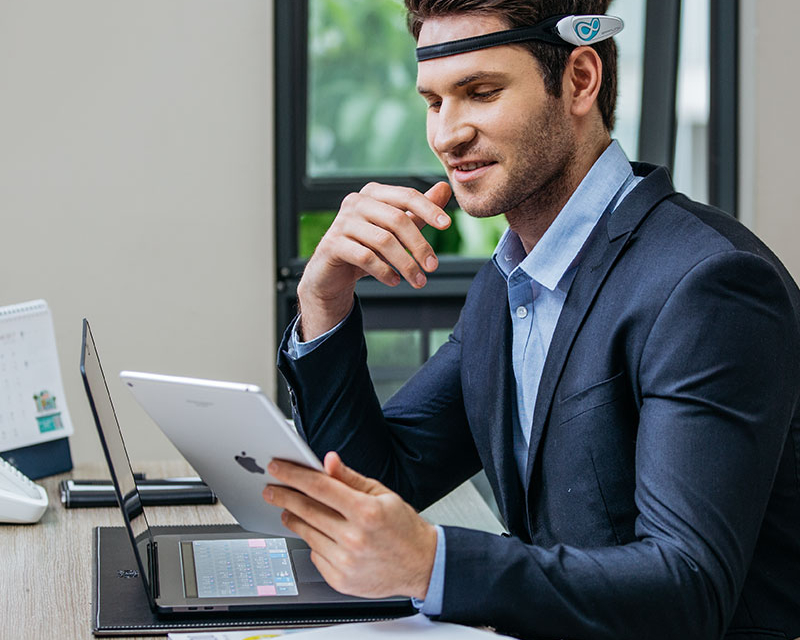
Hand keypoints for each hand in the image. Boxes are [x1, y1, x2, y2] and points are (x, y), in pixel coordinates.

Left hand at [262, 451, 437, 599]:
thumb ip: (350, 478)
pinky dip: (312, 542)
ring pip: (306, 533)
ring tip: (287, 510)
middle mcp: (354, 538)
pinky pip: (315, 555)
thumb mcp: (382, 494)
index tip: (277, 469)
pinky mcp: (341, 580)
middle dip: (283, 496)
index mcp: (366, 511)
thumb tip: (328, 461)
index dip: (294, 475)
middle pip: (306, 511)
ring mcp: (346, 562)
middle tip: (271, 489)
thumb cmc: (403, 527)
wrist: (422, 564)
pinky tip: (318, 534)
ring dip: (292, 518)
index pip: (319, 487)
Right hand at [297, 181, 451, 339]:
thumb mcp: (394, 229)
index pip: (406, 196)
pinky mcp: (332, 244)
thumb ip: (418, 211)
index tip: (447, 225)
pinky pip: (365, 257)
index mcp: (373, 193)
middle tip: (433, 267)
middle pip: (397, 219)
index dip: (428, 209)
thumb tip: (444, 188)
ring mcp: (342, 222)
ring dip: (405, 264)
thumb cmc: (366, 246)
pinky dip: (384, 271)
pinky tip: (394, 281)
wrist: (331, 272)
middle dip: (419, 245)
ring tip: (418, 281)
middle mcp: (356, 202)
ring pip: (383, 241)